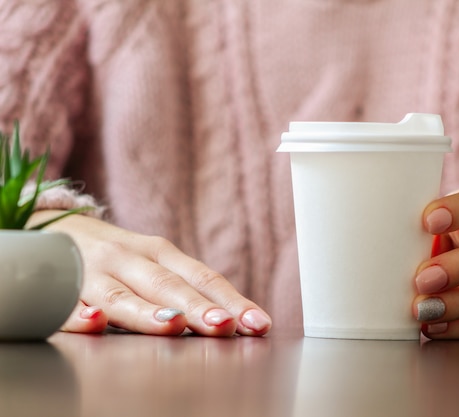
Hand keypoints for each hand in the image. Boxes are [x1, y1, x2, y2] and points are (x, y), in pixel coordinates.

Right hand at [28, 211, 271, 336]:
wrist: (52, 227)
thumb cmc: (116, 256)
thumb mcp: (153, 263)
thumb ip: (185, 288)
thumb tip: (233, 320)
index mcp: (160, 253)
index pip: (204, 277)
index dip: (232, 301)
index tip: (259, 324)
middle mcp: (131, 259)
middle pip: (169, 285)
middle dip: (199, 308)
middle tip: (224, 326)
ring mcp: (94, 272)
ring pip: (123, 296)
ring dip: (148, 311)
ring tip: (174, 324)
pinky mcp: (59, 287)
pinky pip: (67, 304)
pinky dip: (80, 314)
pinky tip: (94, 321)